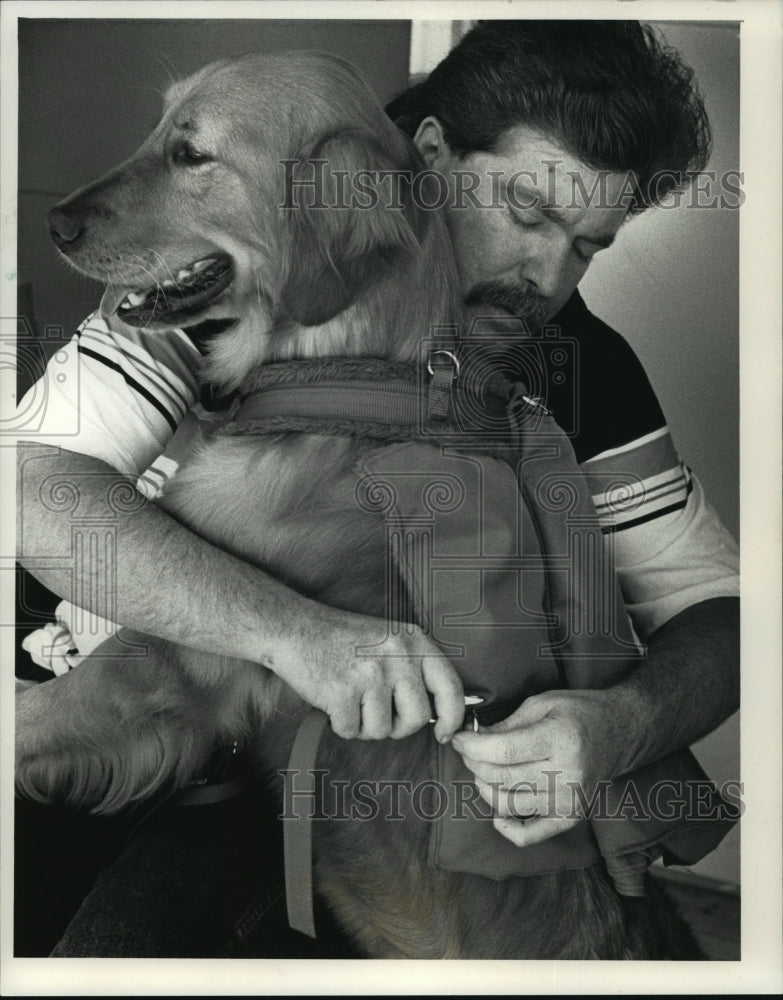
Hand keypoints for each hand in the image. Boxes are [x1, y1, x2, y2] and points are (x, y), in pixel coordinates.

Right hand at [269, 599, 464, 742]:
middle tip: (376, 710)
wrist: (294, 627)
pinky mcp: (343, 693)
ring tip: (350, 696)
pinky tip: (333, 699)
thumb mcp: (389, 640)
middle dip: (398, 725)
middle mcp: (398, 656)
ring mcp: (371, 674)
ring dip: (364, 724)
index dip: (452, 717)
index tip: (445, 733)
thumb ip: (414, 669)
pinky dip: (341, 723)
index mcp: (414, 641)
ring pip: (383, 730)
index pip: (450, 686)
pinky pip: (352, 731)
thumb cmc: (342, 638)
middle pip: (417, 718)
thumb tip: (437, 714)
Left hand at [451, 689, 625, 847]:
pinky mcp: (571, 818)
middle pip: (502, 778)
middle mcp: (568, 774)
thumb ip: (506, 724)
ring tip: (484, 769)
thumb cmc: (578, 713)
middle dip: (474, 762)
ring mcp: (570, 801)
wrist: (619, 733)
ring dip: (484, 787)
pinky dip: (506, 827)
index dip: (472, 746)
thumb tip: (471, 740)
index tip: (457, 738)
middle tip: (468, 749)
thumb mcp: (542, 703)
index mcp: (561, 739)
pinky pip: (529, 835)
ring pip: (507, 805)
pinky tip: (497, 810)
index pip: (503, 751)